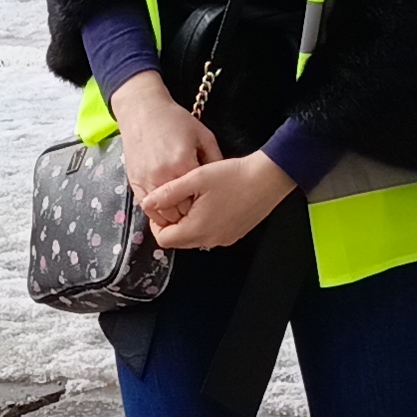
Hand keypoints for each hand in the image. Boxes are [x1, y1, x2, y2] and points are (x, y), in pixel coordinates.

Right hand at [109, 68, 216, 202]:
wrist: (143, 111)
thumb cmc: (175, 121)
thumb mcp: (203, 136)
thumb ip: (215, 160)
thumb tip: (224, 183)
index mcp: (183, 164)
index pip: (198, 200)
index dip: (205, 205)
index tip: (209, 203)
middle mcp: (163, 176)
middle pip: (180, 212)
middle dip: (190, 214)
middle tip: (197, 210)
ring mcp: (146, 181)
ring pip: (162, 215)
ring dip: (173, 216)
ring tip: (182, 210)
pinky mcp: (134, 183)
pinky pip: (146, 208)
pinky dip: (157, 211)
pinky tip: (167, 206)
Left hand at [143, 147, 295, 252]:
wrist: (269, 178)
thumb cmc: (234, 175)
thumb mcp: (195, 178)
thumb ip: (168, 192)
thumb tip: (147, 203)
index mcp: (198, 229)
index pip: (164, 240)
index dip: (156, 223)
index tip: (160, 205)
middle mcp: (210, 240)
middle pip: (178, 241)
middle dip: (171, 223)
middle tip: (174, 199)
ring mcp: (224, 239)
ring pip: (193, 238)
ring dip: (187, 222)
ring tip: (193, 198)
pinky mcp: (234, 234)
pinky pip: (209, 234)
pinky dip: (203, 223)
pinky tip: (209, 202)